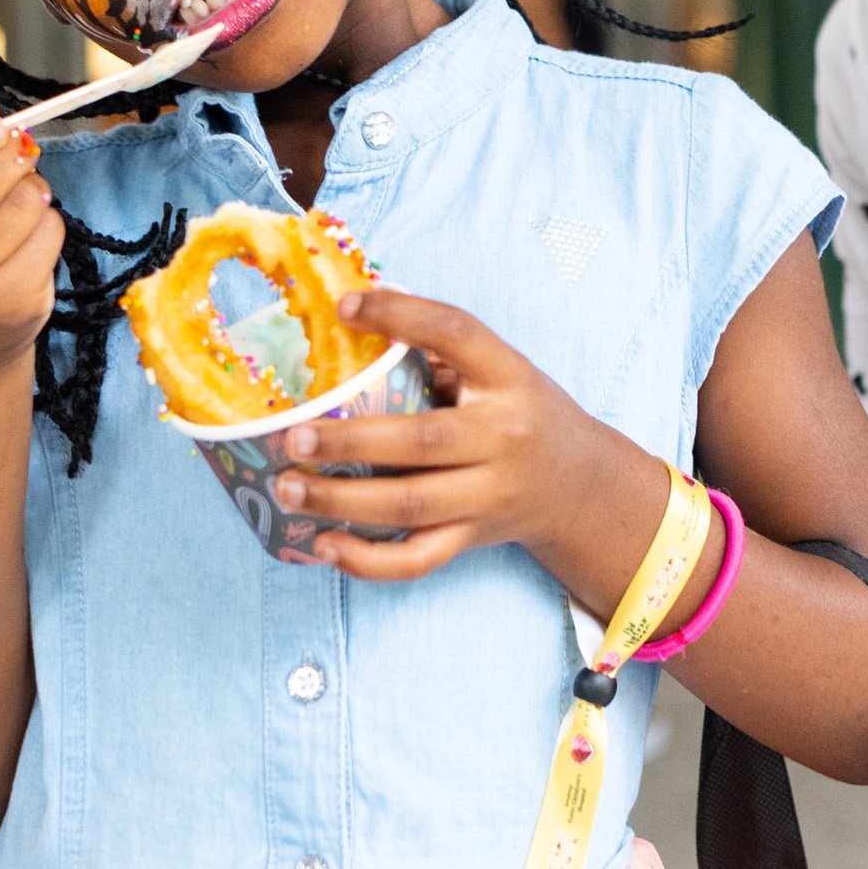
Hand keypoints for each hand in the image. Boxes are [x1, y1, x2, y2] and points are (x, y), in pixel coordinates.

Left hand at [270, 290, 622, 581]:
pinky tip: (323, 544)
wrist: (581, 484)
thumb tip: (351, 315)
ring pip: (410, 506)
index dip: (401, 315)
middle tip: (293, 435)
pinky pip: (417, 560)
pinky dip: (367, 561)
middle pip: (423, 440)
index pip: (457, 333)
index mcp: (508, 377)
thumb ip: (441, 349)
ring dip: (340, 500)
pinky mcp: (473, 538)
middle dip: (349, 441)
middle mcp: (502, 437)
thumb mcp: (502, 368)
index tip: (345, 307)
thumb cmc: (522, 413)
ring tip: (287, 487)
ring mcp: (488, 495)